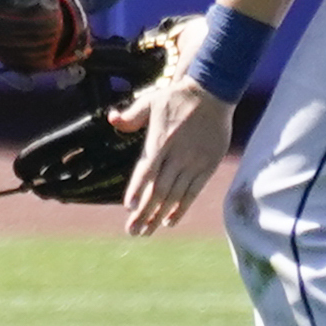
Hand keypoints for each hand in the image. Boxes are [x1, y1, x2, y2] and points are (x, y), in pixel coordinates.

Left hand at [110, 72, 236, 235]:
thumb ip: (132, 116)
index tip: (129, 208)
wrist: (213, 93)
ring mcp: (194, 162)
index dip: (137, 189)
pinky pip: (193, 192)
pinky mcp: (207, 166)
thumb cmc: (177, 98)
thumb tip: (112, 119)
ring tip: (146, 232)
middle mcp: (177, 154)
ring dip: (159, 215)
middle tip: (133, 231)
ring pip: (175, 195)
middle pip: (159, 189)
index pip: (146, 169)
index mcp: (161, 140)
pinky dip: (181, 208)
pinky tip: (169, 221)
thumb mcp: (151, 101)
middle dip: (145, 212)